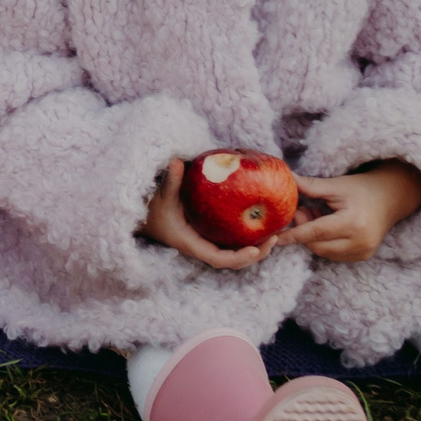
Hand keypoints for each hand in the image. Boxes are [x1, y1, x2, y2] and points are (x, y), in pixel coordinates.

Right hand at [141, 158, 277, 269]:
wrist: (145, 216)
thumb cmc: (152, 208)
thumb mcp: (161, 195)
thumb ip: (170, 181)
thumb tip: (176, 161)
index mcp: (193, 243)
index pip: (219, 259)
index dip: (238, 258)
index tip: (255, 250)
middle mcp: (203, 246)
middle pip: (234, 259)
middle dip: (257, 253)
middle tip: (275, 238)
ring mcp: (208, 242)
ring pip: (236, 252)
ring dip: (257, 246)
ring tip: (275, 232)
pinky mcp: (211, 235)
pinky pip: (233, 240)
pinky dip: (247, 236)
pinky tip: (261, 222)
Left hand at [274, 162, 420, 261]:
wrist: (391, 198)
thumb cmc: (362, 188)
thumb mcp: (336, 185)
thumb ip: (310, 186)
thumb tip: (284, 180)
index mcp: (353, 223)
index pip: (315, 232)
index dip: (293, 234)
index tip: (275, 236)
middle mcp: (360, 242)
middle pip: (317, 245)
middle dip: (303, 231)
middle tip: (303, 211)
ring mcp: (364, 252)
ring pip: (324, 252)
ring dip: (313, 237)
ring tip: (317, 215)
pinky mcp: (364, 256)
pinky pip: (334, 255)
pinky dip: (324, 243)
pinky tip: (326, 226)